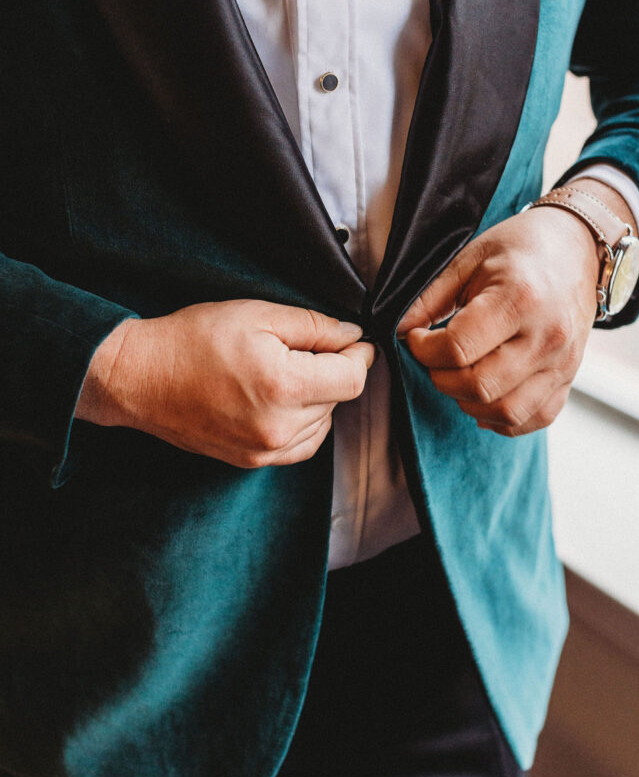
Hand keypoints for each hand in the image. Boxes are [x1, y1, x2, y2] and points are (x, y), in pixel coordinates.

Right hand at [76, 299, 374, 466]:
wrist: (140, 378)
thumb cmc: (192, 340)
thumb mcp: (258, 314)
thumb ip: (314, 326)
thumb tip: (352, 337)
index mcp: (283, 386)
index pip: (353, 379)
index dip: (359, 355)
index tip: (353, 341)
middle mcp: (279, 427)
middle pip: (338, 400)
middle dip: (333, 371)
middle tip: (303, 348)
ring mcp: (265, 451)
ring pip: (323, 423)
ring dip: (318, 397)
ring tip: (285, 371)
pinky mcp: (252, 462)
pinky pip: (302, 445)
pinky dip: (303, 422)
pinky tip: (281, 398)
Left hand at [397, 207, 601, 435]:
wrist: (577, 246)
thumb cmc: (521, 248)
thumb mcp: (469, 258)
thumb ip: (431, 298)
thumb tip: (399, 331)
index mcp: (520, 299)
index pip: (458, 348)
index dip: (424, 350)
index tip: (417, 338)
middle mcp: (547, 336)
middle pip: (480, 386)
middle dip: (442, 378)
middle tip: (434, 359)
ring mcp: (563, 362)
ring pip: (506, 412)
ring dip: (469, 402)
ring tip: (458, 377)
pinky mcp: (569, 378)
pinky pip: (535, 418)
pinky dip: (503, 418)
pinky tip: (485, 397)